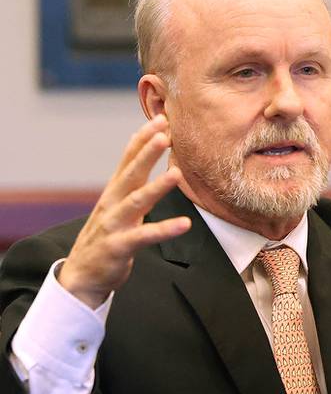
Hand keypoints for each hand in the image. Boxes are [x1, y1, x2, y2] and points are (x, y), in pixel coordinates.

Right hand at [58, 115, 191, 308]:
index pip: (128, 159)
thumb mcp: (118, 203)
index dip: (143, 139)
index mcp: (115, 191)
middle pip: (130, 173)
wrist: (82, 275)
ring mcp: (114, 224)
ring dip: (156, 187)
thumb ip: (131, 179)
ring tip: (177, 173)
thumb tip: (142, 149)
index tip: (160, 119)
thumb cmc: (107, 235)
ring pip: (136, 201)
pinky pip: (144, 236)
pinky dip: (164, 229)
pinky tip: (184, 223)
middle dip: (146, 152)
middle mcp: (112, 203)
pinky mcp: (119, 246)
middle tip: (165, 133)